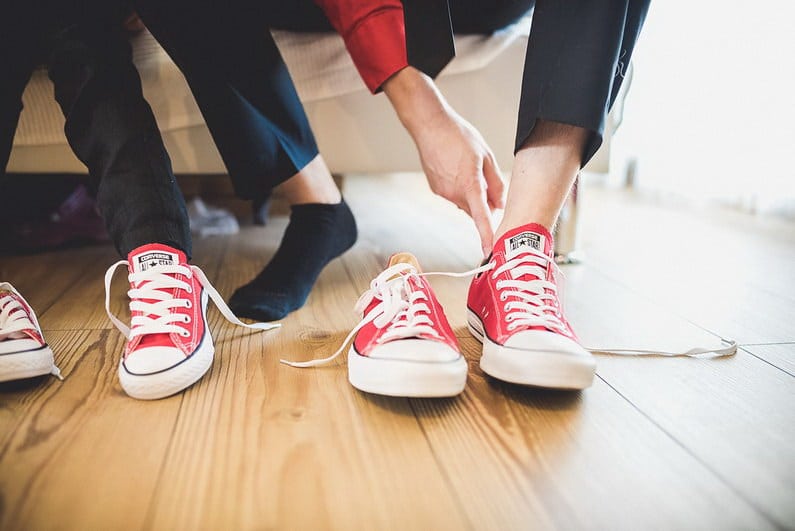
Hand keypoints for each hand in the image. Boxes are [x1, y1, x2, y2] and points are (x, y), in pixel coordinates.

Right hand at [383, 67, 504, 255]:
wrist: (429, 125)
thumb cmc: (458, 136)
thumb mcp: (485, 155)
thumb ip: (495, 183)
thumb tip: (500, 204)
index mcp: (469, 184)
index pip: (481, 216)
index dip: (486, 235)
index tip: (489, 251)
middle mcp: (454, 193)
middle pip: (475, 210)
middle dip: (484, 203)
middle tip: (488, 182)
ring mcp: (443, 192)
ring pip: (464, 203)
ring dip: (470, 193)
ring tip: (467, 166)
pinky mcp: (435, 190)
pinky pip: (453, 196)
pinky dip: (459, 188)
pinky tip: (455, 168)